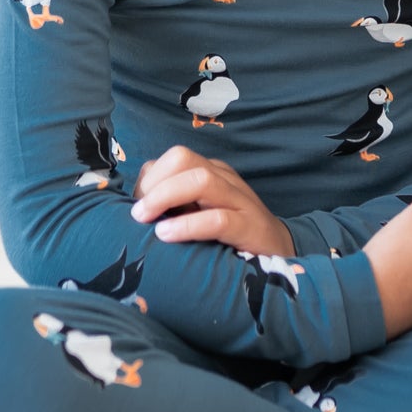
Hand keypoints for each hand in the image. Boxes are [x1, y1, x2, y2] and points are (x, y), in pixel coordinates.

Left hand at [129, 145, 294, 255]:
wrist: (279, 254)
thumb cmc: (228, 237)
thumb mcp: (196, 215)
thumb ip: (172, 207)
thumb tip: (133, 210)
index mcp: (210, 172)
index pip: (171, 159)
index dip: (148, 180)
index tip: (134, 208)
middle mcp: (224, 179)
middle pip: (183, 158)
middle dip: (153, 183)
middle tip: (137, 215)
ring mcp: (240, 201)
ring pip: (201, 179)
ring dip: (165, 196)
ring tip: (147, 221)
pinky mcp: (250, 228)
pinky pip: (218, 219)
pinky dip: (188, 225)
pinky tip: (167, 235)